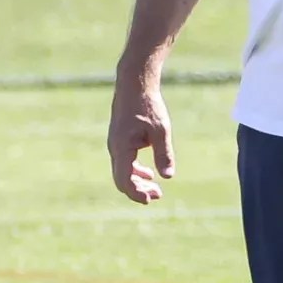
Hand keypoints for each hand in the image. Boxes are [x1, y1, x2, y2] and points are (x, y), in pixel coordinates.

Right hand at [108, 74, 173, 203]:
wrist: (134, 84)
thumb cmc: (148, 105)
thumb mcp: (161, 130)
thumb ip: (163, 153)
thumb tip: (168, 176)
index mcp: (122, 147)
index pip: (124, 179)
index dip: (136, 193)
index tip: (151, 199)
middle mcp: (114, 148)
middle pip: (122, 179)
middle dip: (138, 190)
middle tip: (158, 195)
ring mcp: (115, 144)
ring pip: (122, 172)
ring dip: (138, 182)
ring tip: (156, 188)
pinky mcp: (119, 140)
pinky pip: (124, 162)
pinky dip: (135, 171)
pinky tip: (149, 173)